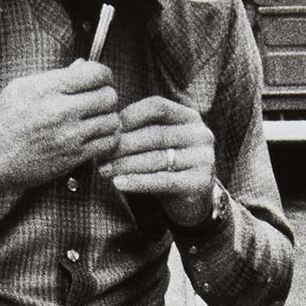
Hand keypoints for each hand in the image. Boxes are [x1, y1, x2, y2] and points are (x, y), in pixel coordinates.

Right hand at [0, 60, 119, 198]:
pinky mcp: (73, 157)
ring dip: (109, 119)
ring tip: (98, 120)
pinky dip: (108, 139)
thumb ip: (55, 77)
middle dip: (107, 96)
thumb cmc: (3, 121)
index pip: (95, 74)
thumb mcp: (21, 88)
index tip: (101, 80)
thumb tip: (81, 67)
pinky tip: (97, 137)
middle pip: (109, 97)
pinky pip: (107, 144)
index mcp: (48, 88)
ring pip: (112, 121)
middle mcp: (60, 110)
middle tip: (99, 101)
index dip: (104, 74)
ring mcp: (69, 136)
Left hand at [101, 96, 215, 225]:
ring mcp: (204, 158)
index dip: (130, 115)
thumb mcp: (160, 143)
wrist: (195, 199)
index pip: (157, 107)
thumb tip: (106, 129)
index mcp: (190, 117)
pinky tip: (118, 183)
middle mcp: (201, 134)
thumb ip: (141, 131)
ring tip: (104, 170)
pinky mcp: (200, 182)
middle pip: (155, 134)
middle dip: (123, 144)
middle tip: (101, 154)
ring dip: (126, 165)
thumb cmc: (170, 166)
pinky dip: (138, 182)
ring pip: (157, 158)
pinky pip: (163, 181)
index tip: (109, 130)